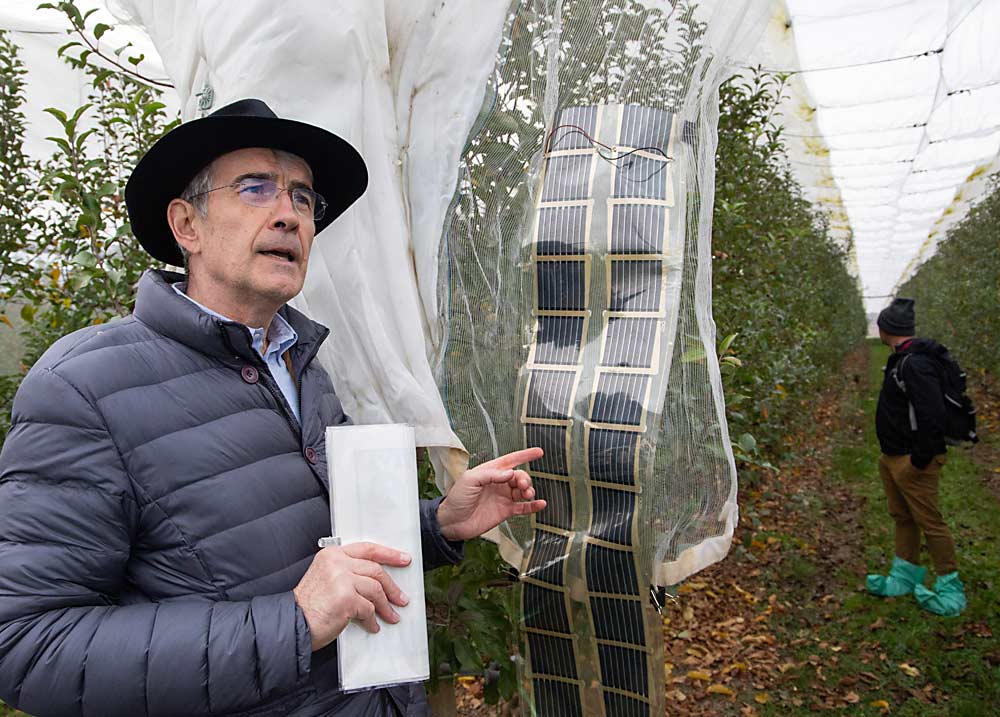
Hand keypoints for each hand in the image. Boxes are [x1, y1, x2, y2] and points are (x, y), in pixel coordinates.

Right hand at [292, 542, 411, 650]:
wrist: (293, 624)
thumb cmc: (309, 606)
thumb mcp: (325, 578)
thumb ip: (347, 572)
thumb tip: (376, 580)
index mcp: (332, 554)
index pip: (367, 549)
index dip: (389, 554)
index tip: (403, 559)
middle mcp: (337, 563)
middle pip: (375, 569)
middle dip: (392, 587)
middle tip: (401, 598)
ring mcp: (341, 579)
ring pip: (375, 590)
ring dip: (385, 606)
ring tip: (390, 616)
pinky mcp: (346, 598)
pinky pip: (368, 608)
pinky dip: (372, 620)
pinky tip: (372, 626)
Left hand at [436, 447, 546, 540]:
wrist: (452, 522)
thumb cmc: (457, 499)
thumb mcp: (470, 480)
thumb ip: (490, 475)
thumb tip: (509, 473)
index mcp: (490, 472)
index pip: (510, 460)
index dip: (524, 455)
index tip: (538, 452)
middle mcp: (498, 483)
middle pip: (519, 476)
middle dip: (525, 478)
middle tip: (523, 484)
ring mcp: (502, 497)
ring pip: (522, 491)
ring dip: (529, 490)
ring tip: (528, 494)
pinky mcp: (505, 511)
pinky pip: (523, 507)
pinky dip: (533, 506)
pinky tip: (540, 504)